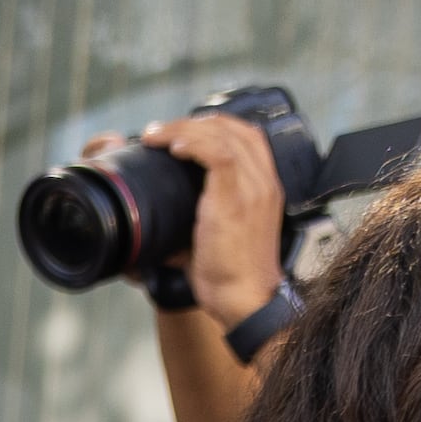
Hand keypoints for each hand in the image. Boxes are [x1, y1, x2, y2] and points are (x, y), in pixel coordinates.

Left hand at [142, 109, 293, 330]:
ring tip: (155, 137)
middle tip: (159, 132)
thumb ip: (198, 216)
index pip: (248, 137)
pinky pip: (218, 155)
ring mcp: (254, 189)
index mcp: (265, 187)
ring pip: (223, 136)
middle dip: (193, 122)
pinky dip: (192, 144)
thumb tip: (158, 214)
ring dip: (184, 129)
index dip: (213, 126)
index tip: (178, 134)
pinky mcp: (237, 200)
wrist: (246, 299)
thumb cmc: (229, 275)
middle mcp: (265, 182)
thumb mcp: (217, 235)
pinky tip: (172, 149)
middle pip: (236, 128)